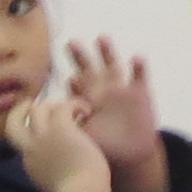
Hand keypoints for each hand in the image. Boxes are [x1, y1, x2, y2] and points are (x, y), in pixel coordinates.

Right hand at [7, 84, 105, 191]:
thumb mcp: (52, 186)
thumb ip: (50, 173)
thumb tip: (60, 170)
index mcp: (30, 164)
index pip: (21, 141)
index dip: (27, 130)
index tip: (37, 126)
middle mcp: (30, 148)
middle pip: (14, 121)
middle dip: (23, 110)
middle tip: (41, 105)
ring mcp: (43, 136)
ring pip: (38, 109)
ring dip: (55, 106)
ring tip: (74, 111)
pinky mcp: (61, 129)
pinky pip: (63, 106)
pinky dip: (75, 105)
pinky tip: (85, 111)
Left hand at [65, 39, 166, 191]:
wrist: (132, 153)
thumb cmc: (104, 145)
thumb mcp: (85, 138)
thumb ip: (70, 130)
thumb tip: (51, 126)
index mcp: (86, 101)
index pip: (76, 88)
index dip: (74, 83)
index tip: (72, 80)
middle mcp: (101, 90)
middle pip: (89, 69)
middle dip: (80, 57)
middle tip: (71, 43)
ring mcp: (120, 89)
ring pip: (112, 67)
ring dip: (107, 53)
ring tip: (101, 38)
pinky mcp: (140, 93)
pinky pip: (139, 77)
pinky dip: (139, 67)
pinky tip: (137, 57)